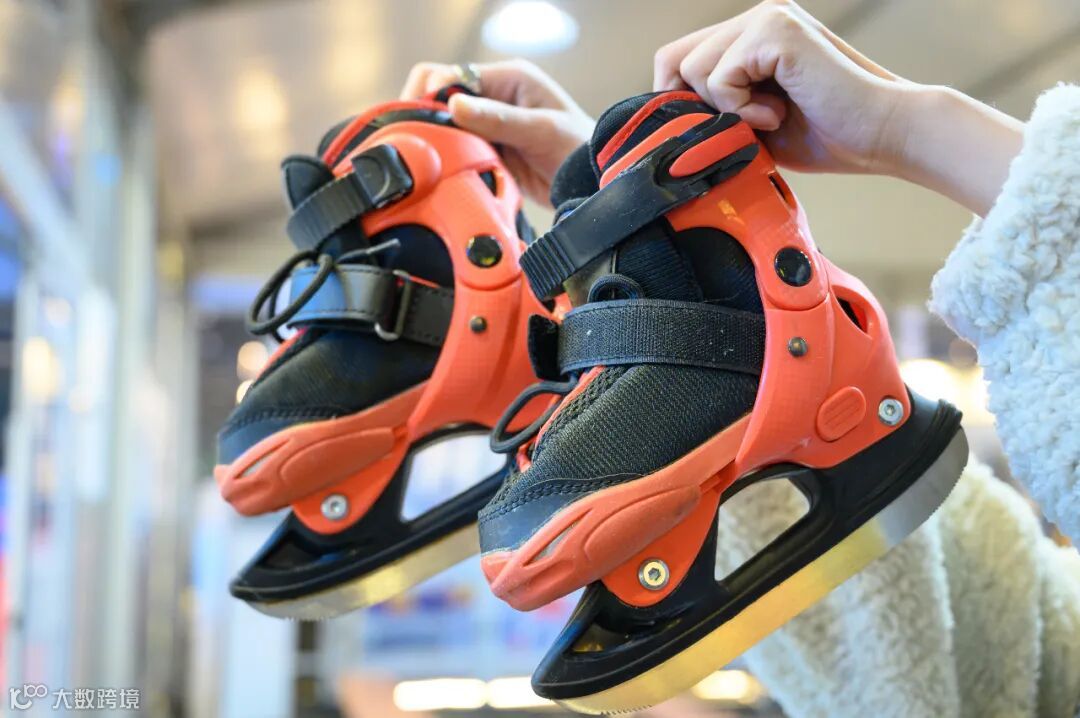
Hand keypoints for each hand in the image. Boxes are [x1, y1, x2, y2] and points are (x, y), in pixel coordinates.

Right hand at [401, 59, 594, 205]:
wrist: (595, 182)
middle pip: (439, 97)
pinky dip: (448, 158)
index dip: (430, 95)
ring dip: (438, 140)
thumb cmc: (581, 148)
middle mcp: (494, 97)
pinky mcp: (487, 151)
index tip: (423, 120)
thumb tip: (454, 105)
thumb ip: (498, 119)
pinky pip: (455, 151)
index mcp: (508, 79)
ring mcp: (488, 126)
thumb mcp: (541, 130)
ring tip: (438, 159)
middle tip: (423, 142)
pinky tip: (449, 170)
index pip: (450, 75)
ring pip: (443, 126)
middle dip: (427, 116)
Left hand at [653, 0, 1022, 214]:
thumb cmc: (830, 135)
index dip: (676, 100)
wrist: (885, 135)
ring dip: (725, 110)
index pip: (679, 59)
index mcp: (752, 37)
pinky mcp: (774, 31)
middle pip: (674, 60)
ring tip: (770, 119)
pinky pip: (718, 77)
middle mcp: (756, 19)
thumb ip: (717, 112)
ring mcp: (766, 19)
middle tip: (742, 127)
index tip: (707, 130)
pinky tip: (778, 113)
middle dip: (694, 107)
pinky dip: (740, 108)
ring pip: (693, 70)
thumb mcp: (755, 124)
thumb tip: (667, 122)